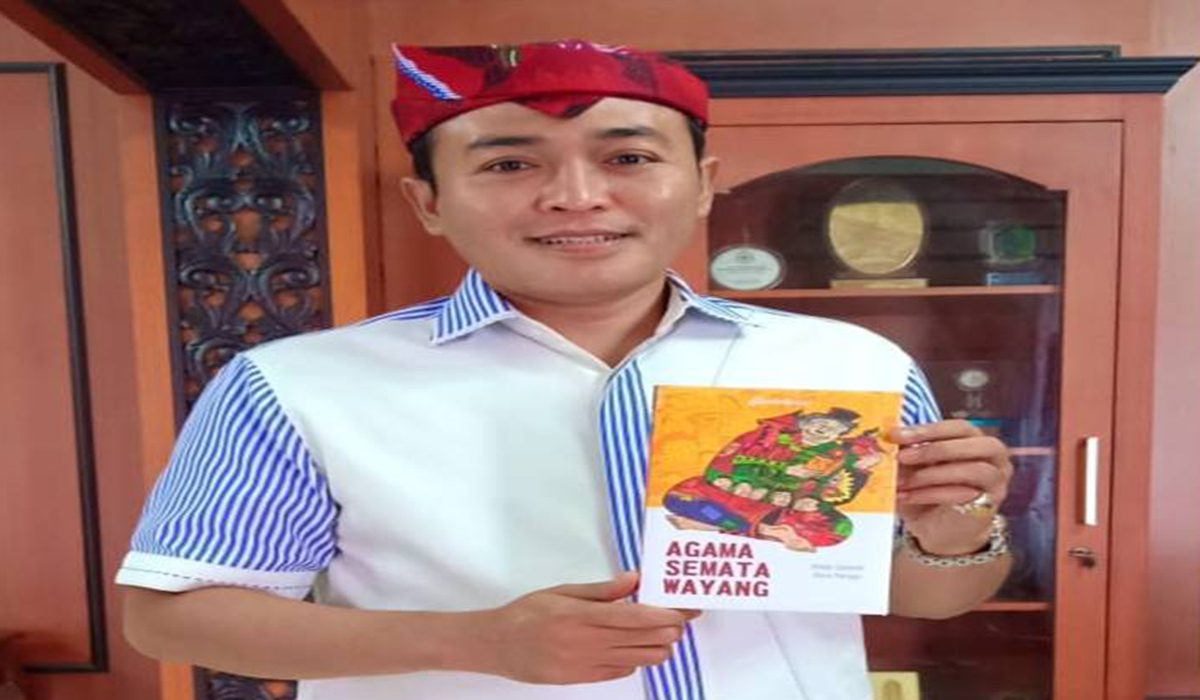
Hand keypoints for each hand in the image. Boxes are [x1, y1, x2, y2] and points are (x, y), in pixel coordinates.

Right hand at [474, 572, 698, 684]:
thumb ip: (602, 589)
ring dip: (658, 647)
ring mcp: (585, 665)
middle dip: (669, 630)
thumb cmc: (528, 612)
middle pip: (643, 640)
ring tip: (665, 634)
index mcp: (582, 616)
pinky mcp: (582, 679)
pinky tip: (636, 649)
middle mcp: (586, 643)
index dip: (665, 615)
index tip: (685, 610)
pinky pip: (620, 672)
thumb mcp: (563, 591)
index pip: (635, 618)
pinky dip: (635, 660)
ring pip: (638, 660)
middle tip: (683, 618)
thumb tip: (634, 580)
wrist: (497, 645)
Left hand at [891, 420, 1012, 555]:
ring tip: (904, 481)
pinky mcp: (990, 504)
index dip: (928, 429)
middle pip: (972, 442)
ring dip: (934, 474)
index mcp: (973, 440)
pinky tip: (909, 497)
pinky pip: (966, 495)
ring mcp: (996, 480)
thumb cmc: (928, 493)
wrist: (941, 532)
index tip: (897, 435)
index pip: (958, 427)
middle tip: (903, 456)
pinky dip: (933, 494)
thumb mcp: (913, 470)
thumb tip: (889, 439)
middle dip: (934, 448)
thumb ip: (907, 453)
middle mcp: (992, 456)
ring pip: (974, 469)